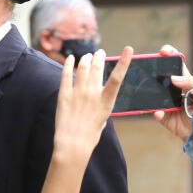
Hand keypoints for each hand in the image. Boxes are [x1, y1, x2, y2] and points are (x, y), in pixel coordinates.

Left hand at [53, 47, 131, 163]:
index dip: (124, 61)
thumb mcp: (103, 118)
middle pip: (97, 67)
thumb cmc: (90, 134)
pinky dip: (68, 64)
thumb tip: (99, 93)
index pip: (118, 76)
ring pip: (82, 67)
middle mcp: (93, 93)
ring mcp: (78, 93)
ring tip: (87, 56)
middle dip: (99, 56)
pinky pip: (66, 74)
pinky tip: (70, 58)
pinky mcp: (64, 94)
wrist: (73, 144)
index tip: (128, 49)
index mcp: (106, 100)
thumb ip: (102, 103)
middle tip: (99, 52)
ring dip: (85, 58)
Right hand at [152, 44, 192, 139]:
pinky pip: (156, 112)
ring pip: (154, 93)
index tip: (164, 51)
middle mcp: (173, 89)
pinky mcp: (163, 116)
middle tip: (149, 64)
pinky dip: (157, 112)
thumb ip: (191, 83)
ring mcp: (166, 102)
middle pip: (161, 75)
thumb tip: (173, 78)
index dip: (170, 54)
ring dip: (150, 91)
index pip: (176, 64)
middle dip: (153, 68)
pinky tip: (159, 112)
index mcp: (185, 81)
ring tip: (149, 89)